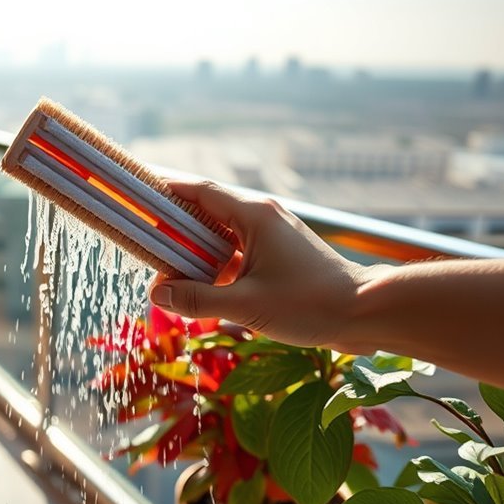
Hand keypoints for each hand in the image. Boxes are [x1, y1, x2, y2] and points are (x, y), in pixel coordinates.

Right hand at [149, 180, 383, 350]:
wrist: (366, 313)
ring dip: (194, 253)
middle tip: (143, 244)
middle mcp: (261, 217)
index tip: (137, 197)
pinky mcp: (279, 256)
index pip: (197, 190)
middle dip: (173, 229)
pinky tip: (201, 290)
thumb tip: (157, 295)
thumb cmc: (310, 304)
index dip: (164, 191)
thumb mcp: (245, 306)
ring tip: (166, 273)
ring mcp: (272, 235)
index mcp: (253, 215)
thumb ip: (196, 299)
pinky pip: (236, 253)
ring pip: (220, 236)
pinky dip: (215, 267)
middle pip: (205, 212)